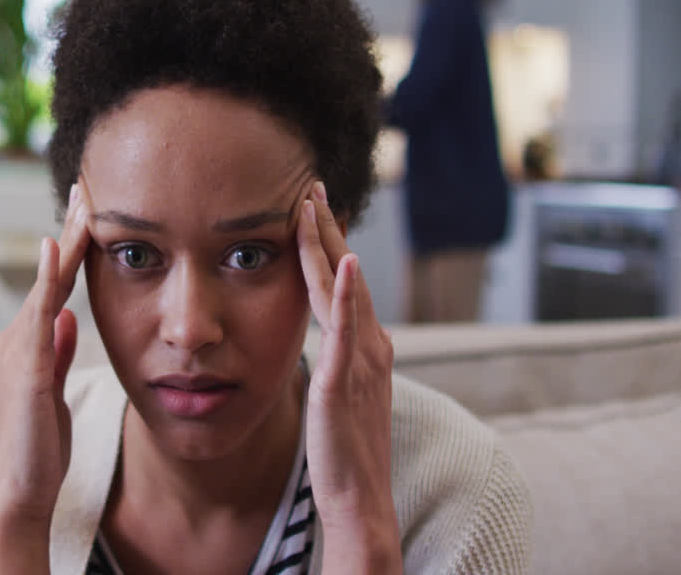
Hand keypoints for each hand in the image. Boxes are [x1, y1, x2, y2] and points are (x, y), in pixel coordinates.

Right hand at [0, 184, 91, 572]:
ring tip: (83, 198)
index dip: (76, 246)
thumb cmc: (40, 447)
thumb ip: (57, 352)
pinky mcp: (25, 364)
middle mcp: (18, 336)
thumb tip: (67, 318)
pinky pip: (38, 311)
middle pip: (53, 270)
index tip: (93, 209)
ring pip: (48, 280)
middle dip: (72, 227)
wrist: (21, 490)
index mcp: (30, 342)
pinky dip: (46, 278)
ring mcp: (19, 348)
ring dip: (66, 238)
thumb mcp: (55, 392)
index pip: (59, 282)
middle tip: (88, 183)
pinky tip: (55, 247)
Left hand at [297, 181, 402, 573]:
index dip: (327, 242)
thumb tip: (327, 338)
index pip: (344, 281)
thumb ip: (337, 359)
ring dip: (328, 243)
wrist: (360, 496)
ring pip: (342, 288)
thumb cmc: (346, 450)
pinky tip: (346, 262)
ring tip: (313, 203)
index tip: (310, 205)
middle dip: (326, 227)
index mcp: (367, 346)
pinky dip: (350, 293)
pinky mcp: (344, 379)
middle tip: (309, 184)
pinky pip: (347, 329)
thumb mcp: (342, 393)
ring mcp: (360, 359)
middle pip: (345, 273)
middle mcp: (370, 344)